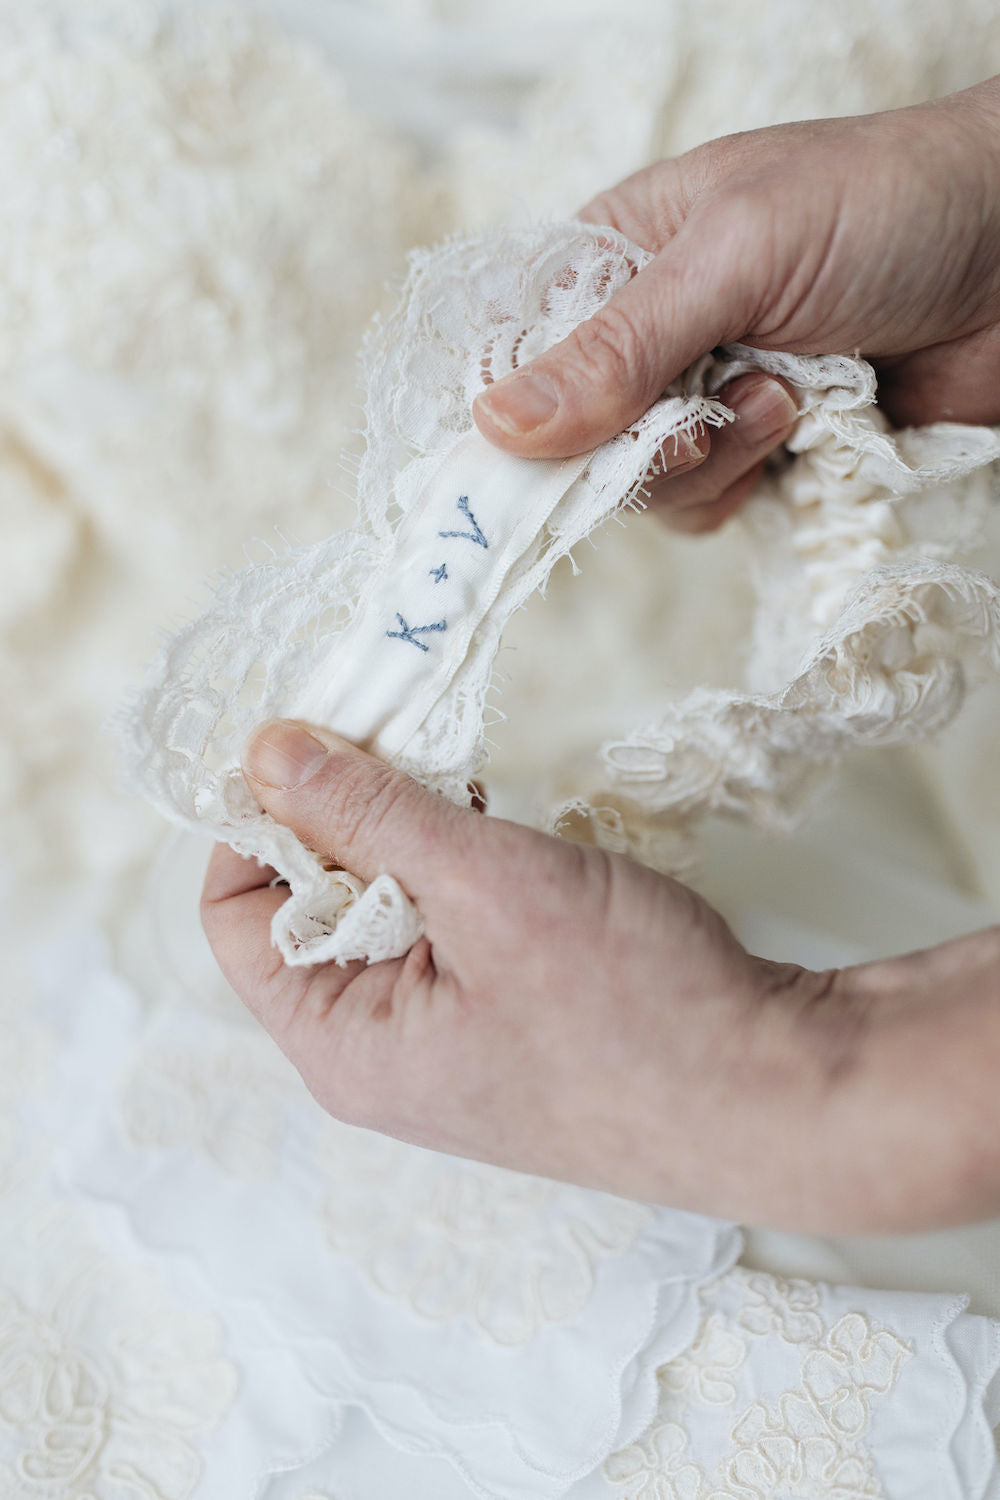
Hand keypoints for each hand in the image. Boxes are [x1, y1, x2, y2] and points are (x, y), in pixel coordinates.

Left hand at [201, 719, 999, 1231]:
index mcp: (341, 1044)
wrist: (776, 1092)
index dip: (257, 818)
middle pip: (309, 906)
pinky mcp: (509, 1021)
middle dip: (350, 817)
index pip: (231, 916)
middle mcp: (378, 1053)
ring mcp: (448, 1041)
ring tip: (472, 788)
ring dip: (417, 836)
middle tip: (407, 745)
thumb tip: (263, 750)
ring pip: (388, 908)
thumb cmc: (632, 1008)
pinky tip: (513, 833)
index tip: (312, 741)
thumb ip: (368, 812)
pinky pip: (451, 929)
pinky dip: (467, 869)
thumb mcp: (484, 886)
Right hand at [473, 78, 999, 532]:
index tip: (526, 449)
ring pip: (641, 485)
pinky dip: (748, 486)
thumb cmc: (884, 208)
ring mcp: (702, 399)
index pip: (518, 345)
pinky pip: (705, 509)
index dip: (513, 406)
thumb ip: (619, 347)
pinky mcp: (759, 455)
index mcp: (620, 255)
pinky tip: (806, 430)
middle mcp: (648, 335)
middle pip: (572, 436)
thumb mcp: (735, 256)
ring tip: (787, 396)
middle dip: (636, 442)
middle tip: (699, 414)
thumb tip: (499, 426)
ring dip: (711, 459)